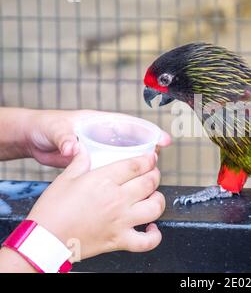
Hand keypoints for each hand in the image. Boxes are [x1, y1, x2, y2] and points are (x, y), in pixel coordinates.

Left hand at [23, 109, 170, 167]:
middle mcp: (103, 135)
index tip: (163, 140)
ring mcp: (100, 148)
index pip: (130, 124)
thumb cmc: (44, 127)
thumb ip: (64, 137)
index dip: (149, 131)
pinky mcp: (93, 162)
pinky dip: (121, 174)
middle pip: (133, 141)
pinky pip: (112, 167)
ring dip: (137, 164)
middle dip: (149, 149)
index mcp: (99, 122)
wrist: (31, 139)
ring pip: (124, 155)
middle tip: (159, 162)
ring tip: (150, 175)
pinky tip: (128, 184)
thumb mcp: (55, 129)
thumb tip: (72, 147)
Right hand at [26, 145, 164, 259]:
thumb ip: (79, 162)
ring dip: (158, 200)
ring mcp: (121, 221)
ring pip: (155, 208)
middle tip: (152, 174)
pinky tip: (152, 229)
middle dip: (155, 175)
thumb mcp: (64, 178)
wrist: (44, 240)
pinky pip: (147, 242)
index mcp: (104, 180)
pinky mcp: (119, 240)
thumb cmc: (52, 210)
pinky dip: (154, 236)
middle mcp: (117, 199)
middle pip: (150, 182)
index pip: (136, 165)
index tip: (151, 158)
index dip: (148, 159)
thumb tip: (84, 149)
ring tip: (153, 197)